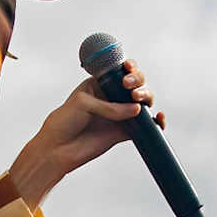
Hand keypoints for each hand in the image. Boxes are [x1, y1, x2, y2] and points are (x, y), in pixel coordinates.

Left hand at [9, 60, 162, 206]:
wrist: (58, 149)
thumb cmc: (65, 121)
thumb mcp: (84, 104)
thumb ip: (111, 106)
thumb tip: (137, 110)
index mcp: (99, 84)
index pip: (120, 70)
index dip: (129, 67)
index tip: (127, 68)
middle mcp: (111, 97)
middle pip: (135, 83)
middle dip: (138, 81)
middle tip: (129, 87)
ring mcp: (120, 114)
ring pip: (142, 101)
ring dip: (147, 97)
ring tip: (139, 100)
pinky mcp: (125, 132)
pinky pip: (145, 127)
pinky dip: (155, 123)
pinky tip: (159, 119)